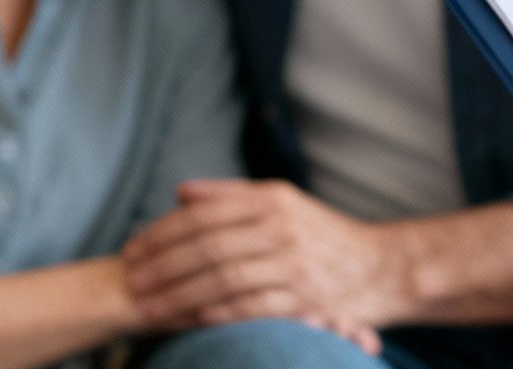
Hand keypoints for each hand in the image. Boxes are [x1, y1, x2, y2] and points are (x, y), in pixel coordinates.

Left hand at [122, 179, 403, 353]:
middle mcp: (283, 228)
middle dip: (162, 267)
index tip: (131, 251)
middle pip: (208, 247)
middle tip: (131, 283)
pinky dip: (217, 315)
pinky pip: (251, 307)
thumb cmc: (323, 235)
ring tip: (148, 309)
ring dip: (180, 296)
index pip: (203, 214)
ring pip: (224, 279)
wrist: (382, 267)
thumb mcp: (282, 202)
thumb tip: (180, 191)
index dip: (161, 233)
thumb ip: (230, 196)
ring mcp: (295, 264)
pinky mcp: (305, 299)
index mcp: (272, 200)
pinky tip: (191, 320)